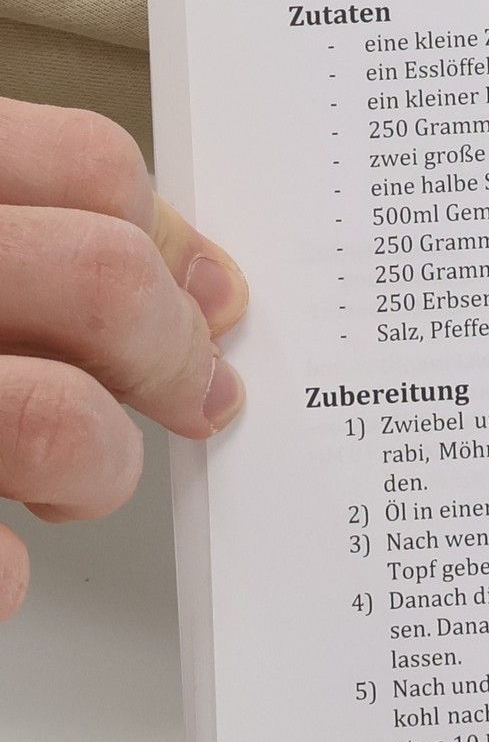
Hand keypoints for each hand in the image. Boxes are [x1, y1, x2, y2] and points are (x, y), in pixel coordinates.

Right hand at [0, 100, 246, 619]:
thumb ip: (24, 231)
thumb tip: (176, 282)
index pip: (85, 166)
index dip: (173, 240)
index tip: (214, 298)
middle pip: (103, 281)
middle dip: (172, 353)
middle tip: (197, 397)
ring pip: (64, 424)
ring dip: (96, 468)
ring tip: (67, 482)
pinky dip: (9, 575)